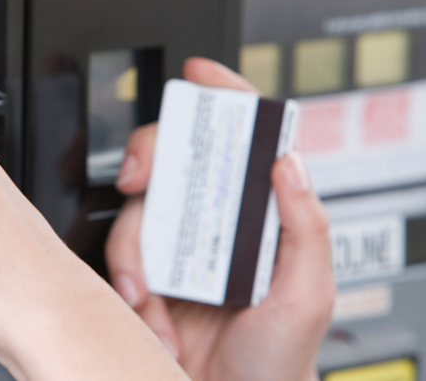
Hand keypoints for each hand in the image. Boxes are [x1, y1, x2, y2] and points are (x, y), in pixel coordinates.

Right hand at [106, 58, 334, 380]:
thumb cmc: (276, 361)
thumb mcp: (306, 294)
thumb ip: (306, 227)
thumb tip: (289, 162)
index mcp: (260, 218)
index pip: (245, 142)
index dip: (223, 100)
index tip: (201, 75)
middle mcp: (216, 225)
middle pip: (176, 158)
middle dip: (149, 157)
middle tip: (139, 179)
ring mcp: (178, 248)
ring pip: (137, 209)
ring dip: (138, 253)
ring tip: (156, 297)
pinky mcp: (146, 274)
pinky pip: (119, 255)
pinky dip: (128, 283)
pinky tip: (152, 317)